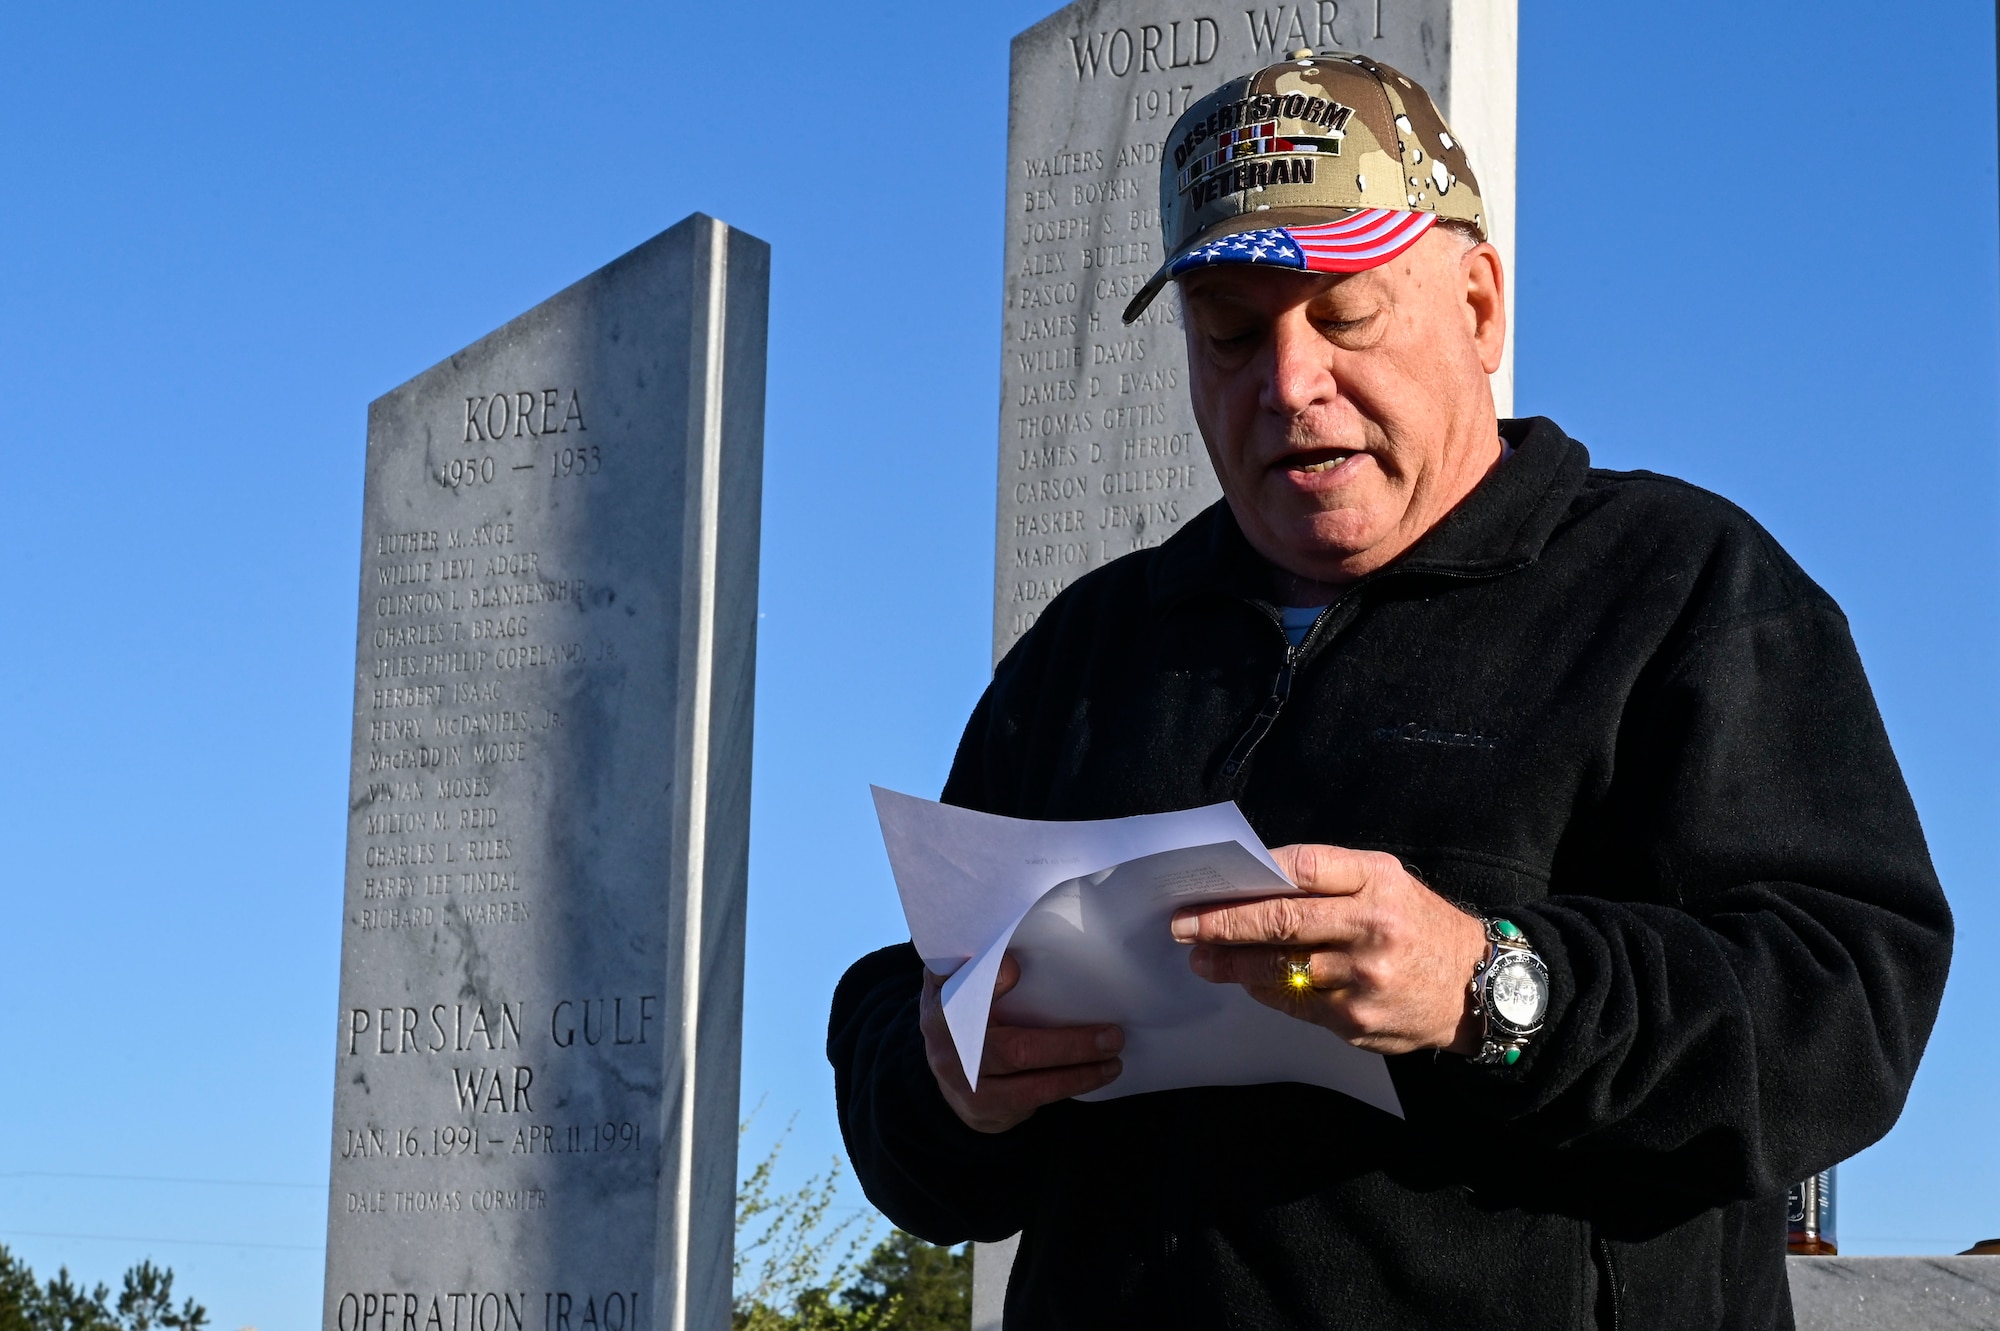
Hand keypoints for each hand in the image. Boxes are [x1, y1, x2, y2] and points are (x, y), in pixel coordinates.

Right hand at [919, 952, 1123, 1133]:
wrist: (948, 1076)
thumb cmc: (963, 1014)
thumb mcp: (955, 983)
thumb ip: (971, 960)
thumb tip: (1005, 929)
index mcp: (942, 1006)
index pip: (960, 991)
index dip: (987, 983)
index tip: (1014, 969)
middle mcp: (948, 1049)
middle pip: (1013, 1050)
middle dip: (1068, 1045)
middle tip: (1112, 1034)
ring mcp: (966, 1087)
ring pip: (1030, 1085)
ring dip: (1079, 1073)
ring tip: (1114, 1059)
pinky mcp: (986, 1111)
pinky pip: (1034, 1101)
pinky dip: (1070, 1087)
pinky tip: (1098, 1075)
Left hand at [1169, 844, 1487, 1054]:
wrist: (1478, 988)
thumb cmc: (1419, 926)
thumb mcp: (1388, 883)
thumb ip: (1331, 880)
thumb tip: (1257, 884)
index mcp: (1378, 882)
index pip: (1305, 868)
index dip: (1254, 874)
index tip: (1212, 882)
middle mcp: (1372, 927)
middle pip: (1280, 920)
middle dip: (1222, 924)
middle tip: (1184, 926)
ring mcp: (1363, 978)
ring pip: (1279, 968)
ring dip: (1233, 964)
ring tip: (1202, 959)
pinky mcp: (1355, 1018)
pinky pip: (1294, 1003)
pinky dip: (1265, 990)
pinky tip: (1247, 981)